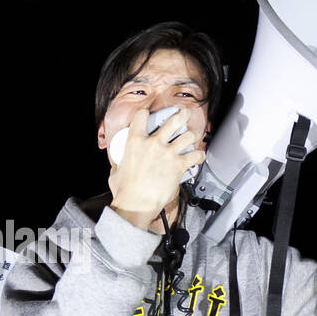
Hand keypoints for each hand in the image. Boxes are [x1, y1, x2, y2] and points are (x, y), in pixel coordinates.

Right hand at [108, 107, 204, 225]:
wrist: (137, 203)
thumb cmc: (125, 190)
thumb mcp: (116, 170)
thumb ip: (119, 164)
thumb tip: (118, 166)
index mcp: (135, 140)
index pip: (142, 116)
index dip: (146, 112)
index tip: (150, 114)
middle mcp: (153, 143)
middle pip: (174, 120)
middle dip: (182, 114)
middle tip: (185, 113)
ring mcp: (168, 153)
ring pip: (188, 136)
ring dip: (193, 135)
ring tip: (194, 135)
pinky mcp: (179, 165)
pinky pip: (195, 156)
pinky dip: (200, 156)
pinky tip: (199, 157)